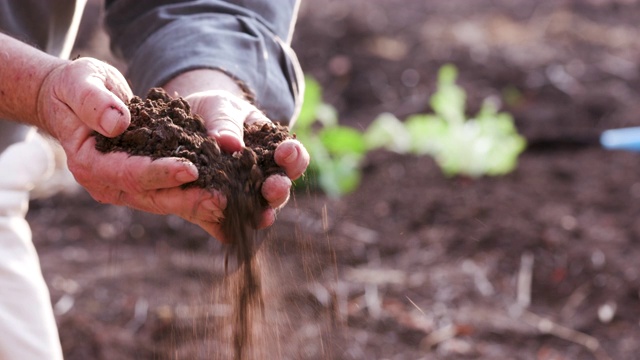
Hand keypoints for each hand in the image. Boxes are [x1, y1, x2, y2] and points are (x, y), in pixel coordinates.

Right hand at [36, 58, 225, 236]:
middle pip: (151, 196)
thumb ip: (95, 103)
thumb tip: (118, 123)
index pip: (128, 173)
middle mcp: (107, 183)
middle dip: (187, 198)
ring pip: (164, 200)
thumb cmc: (75, 88)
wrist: (73, 99)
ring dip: (195, 203)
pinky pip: (170, 193)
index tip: (191, 169)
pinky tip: (220, 200)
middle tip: (220, 199)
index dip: (160, 172)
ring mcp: (124, 187)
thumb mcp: (80, 84)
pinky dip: (194, 197)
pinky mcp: (141, 183)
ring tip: (226, 202)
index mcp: (89, 163)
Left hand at [182, 89, 309, 240]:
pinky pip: (224, 226)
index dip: (294, 156)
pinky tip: (226, 233)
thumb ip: (225, 122)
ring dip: (260, 214)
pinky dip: (226, 230)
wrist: (186, 124)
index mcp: (272, 150)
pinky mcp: (214, 211)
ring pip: (258, 211)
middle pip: (279, 189)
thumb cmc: (213, 111)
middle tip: (273, 186)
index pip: (293, 157)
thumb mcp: (219, 107)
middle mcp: (262, 178)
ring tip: (261, 216)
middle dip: (279, 188)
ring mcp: (240, 197)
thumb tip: (230, 143)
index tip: (285, 150)